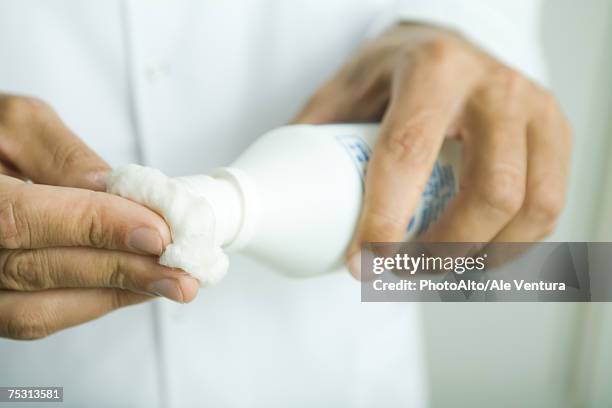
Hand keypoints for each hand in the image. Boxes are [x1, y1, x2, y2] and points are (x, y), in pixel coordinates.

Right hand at [0, 94, 198, 339]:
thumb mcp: (17, 124)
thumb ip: (63, 157)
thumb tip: (116, 192)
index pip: (22, 218)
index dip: (95, 227)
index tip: (156, 233)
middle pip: (38, 271)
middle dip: (121, 270)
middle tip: (182, 270)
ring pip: (37, 309)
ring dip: (114, 296)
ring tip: (171, 283)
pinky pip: (36, 318)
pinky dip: (93, 304)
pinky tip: (137, 288)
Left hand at [294, 24, 571, 277]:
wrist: (453, 44)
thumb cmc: (396, 71)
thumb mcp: (348, 87)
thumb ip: (317, 136)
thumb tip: (285, 201)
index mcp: (432, 70)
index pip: (410, 153)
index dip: (386, 220)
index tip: (362, 264)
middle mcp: (494, 87)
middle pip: (488, 190)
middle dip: (443, 251)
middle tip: (401, 272)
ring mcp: (535, 110)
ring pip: (530, 207)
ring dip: (480, 257)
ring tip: (434, 269)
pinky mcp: (555, 134)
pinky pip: (548, 208)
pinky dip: (511, 247)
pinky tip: (473, 254)